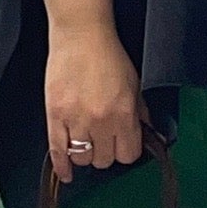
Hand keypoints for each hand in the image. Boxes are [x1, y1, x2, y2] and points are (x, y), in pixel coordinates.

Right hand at [45, 20, 151, 184]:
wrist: (81, 35)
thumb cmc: (107, 55)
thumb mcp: (134, 85)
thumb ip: (142, 114)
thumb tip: (152, 135)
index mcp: (124, 114)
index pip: (129, 154)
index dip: (126, 151)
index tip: (122, 144)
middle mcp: (101, 120)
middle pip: (104, 160)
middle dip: (105, 152)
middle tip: (103, 139)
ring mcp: (76, 119)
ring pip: (82, 158)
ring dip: (85, 154)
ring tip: (86, 140)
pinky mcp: (54, 115)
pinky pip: (57, 150)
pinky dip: (61, 166)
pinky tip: (66, 172)